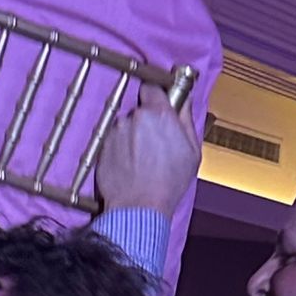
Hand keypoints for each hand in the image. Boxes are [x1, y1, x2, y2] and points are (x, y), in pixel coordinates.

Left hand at [95, 88, 200, 216]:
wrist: (139, 207)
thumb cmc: (170, 182)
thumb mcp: (192, 151)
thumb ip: (186, 119)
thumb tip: (183, 99)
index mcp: (159, 114)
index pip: (152, 88)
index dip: (157, 97)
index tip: (161, 107)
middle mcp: (135, 117)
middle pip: (140, 110)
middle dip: (147, 122)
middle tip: (157, 144)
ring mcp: (116, 131)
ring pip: (127, 126)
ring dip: (133, 137)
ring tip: (142, 160)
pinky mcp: (103, 145)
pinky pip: (114, 141)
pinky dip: (121, 149)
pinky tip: (130, 166)